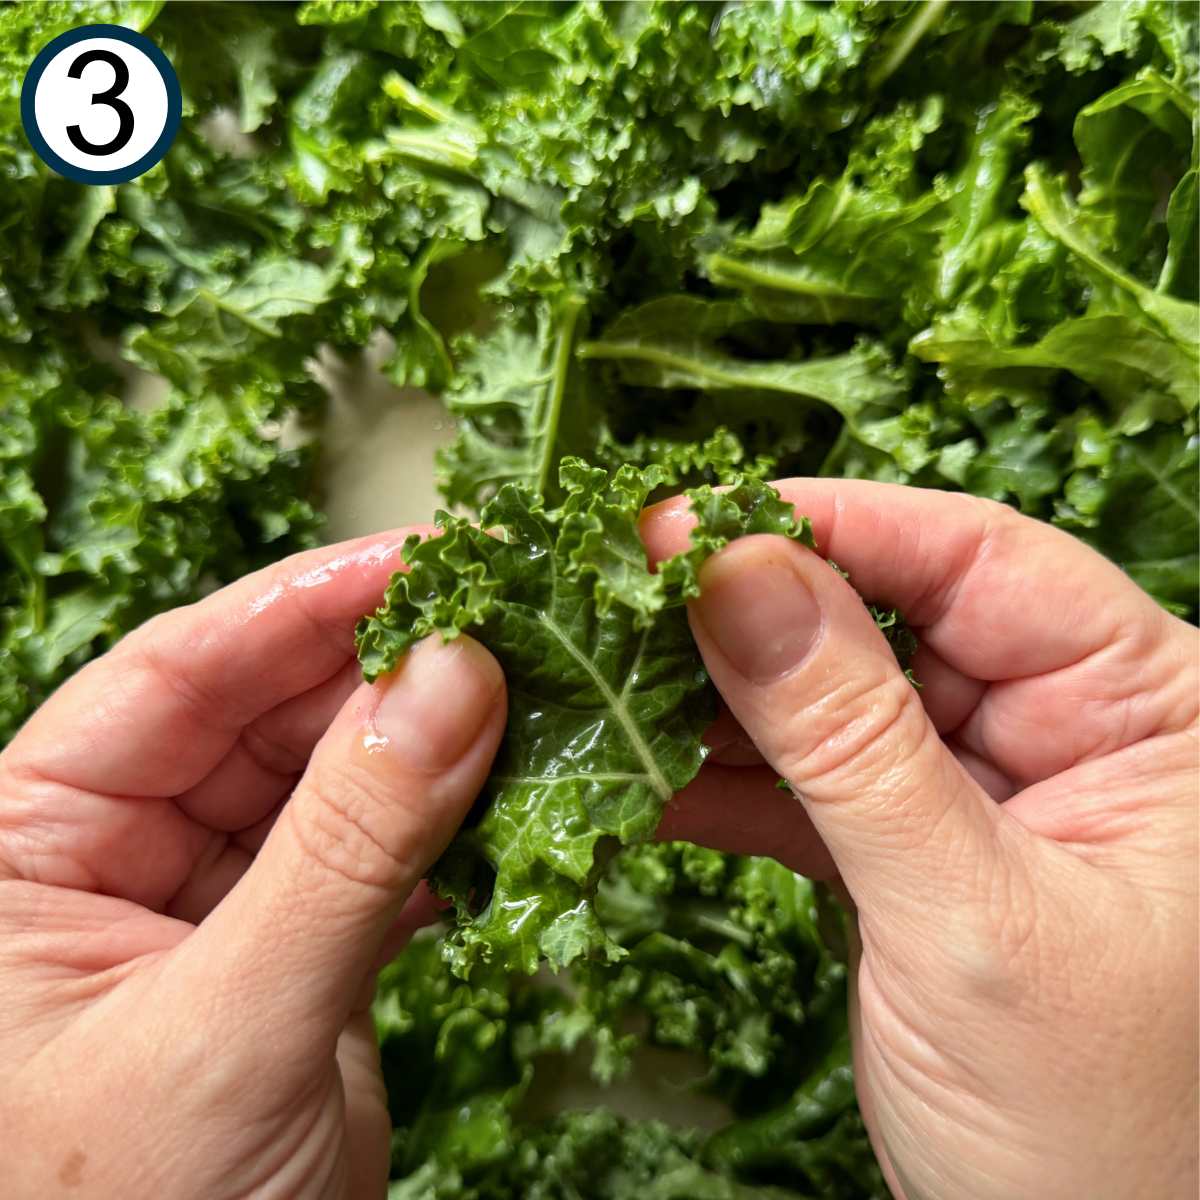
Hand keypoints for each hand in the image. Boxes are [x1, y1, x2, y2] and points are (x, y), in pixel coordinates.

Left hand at [0, 534, 505, 1198]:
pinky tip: (512, 797)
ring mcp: (213, 900)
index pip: (172, 675)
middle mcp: (111, 854)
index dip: (300, 606)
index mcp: (21, 844)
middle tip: (505, 620)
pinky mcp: (294, 949)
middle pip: (265, 712)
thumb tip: (454, 675)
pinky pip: (375, 852)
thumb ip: (348, 848)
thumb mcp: (230, 1029)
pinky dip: (446, 827)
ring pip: (332, 777)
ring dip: (429, 742)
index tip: (421, 556)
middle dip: (384, 666)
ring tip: (530, 693)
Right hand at [642, 480, 1197, 1199]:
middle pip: (892, 616)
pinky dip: (729, 786)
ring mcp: (985, 788)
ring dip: (723, 702)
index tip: (688, 520)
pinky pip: (812, 785)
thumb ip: (849, 740)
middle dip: (755, 613)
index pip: (979, 560)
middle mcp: (1072, 727)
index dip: (827, 526)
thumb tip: (734, 573)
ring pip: (836, 698)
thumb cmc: (1093, 1134)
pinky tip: (646, 781)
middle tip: (624, 602)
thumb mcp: (966, 916)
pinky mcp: (915, 849)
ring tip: (612, 686)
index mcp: (1151, 709)